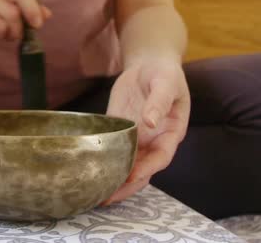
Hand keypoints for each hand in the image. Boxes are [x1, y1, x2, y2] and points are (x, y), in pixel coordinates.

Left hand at [103, 57, 190, 204]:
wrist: (150, 63)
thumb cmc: (164, 73)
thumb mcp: (166, 83)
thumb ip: (159, 102)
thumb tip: (150, 123)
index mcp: (170, 132)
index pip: (160, 157)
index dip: (147, 169)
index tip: (131, 177)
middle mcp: (154, 140)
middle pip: (143, 169)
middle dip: (127, 185)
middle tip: (107, 197)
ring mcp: (137, 137)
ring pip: (127, 165)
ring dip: (114, 179)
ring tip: (96, 193)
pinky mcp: (120, 130)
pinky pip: (113, 150)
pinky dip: (104, 162)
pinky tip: (90, 171)